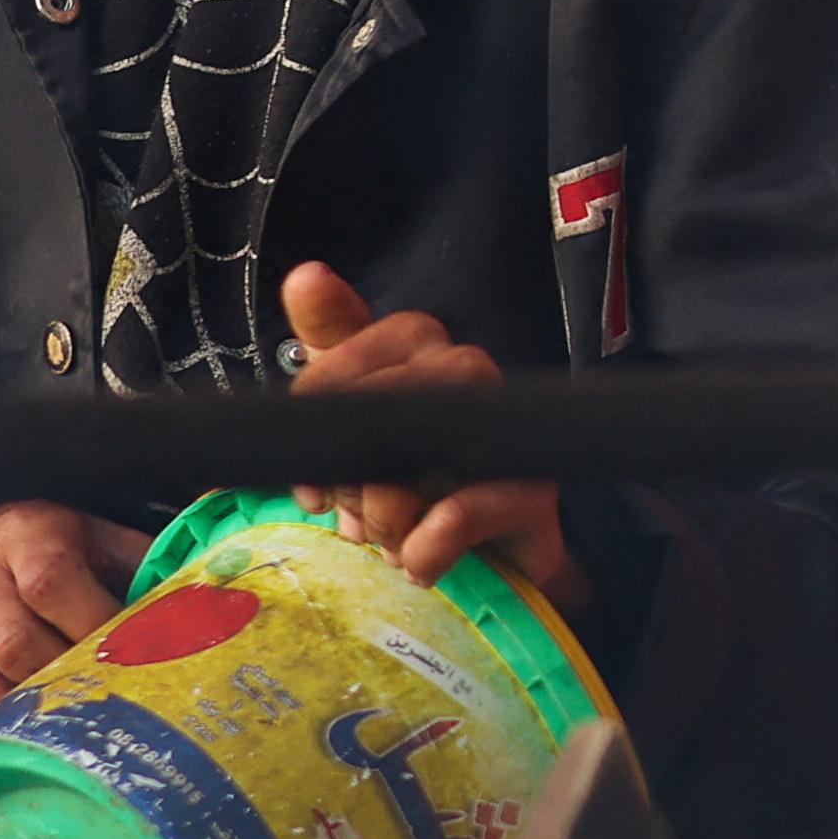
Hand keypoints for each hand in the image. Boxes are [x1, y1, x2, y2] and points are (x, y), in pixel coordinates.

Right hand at [0, 499, 127, 719]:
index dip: (94, 623)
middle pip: (16, 644)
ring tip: (84, 718)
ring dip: (42, 710)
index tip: (133, 650)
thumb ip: (143, 569)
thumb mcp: (99, 541)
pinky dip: (9, 727)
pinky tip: (45, 730)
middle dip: (70, 676)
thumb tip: (197, 608)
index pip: (50, 582)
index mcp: (25, 536)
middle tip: (113, 693)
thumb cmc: (53, 549)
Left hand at [283, 262, 587, 619]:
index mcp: (415, 347)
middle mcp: (464, 372)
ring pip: (421, 455)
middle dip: (352, 475)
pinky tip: (420, 564)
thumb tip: (306, 274)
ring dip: (386, 518)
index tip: (306, 475)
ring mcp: (504, 427)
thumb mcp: (352, 416)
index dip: (318, 403)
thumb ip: (328, 342)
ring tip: (392, 542)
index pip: (346, 346)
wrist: (486, 564)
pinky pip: (459, 514)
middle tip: (351, 516)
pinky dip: (424, 549)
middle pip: (384, 403)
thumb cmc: (411, 484)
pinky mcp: (532, 489)